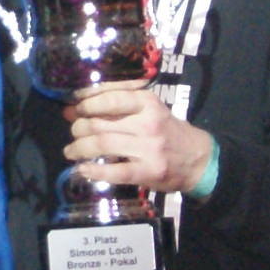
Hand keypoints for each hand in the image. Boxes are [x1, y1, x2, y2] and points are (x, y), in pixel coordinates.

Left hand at [62, 83, 213, 195]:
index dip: (85, 103)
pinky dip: (94, 171)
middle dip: (78, 128)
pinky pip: (115, 172)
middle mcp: (148, 123)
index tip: (73, 108)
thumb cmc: (167, 130)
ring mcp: (149, 148)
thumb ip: (115, 107)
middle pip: (100, 123)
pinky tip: (82, 170)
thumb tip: (73, 108)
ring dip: (79, 148)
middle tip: (73, 132)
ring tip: (71, 151)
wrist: (198, 158)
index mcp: (147, 102)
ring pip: (103, 144)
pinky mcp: (149, 172)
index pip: (109, 98)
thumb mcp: (148, 109)